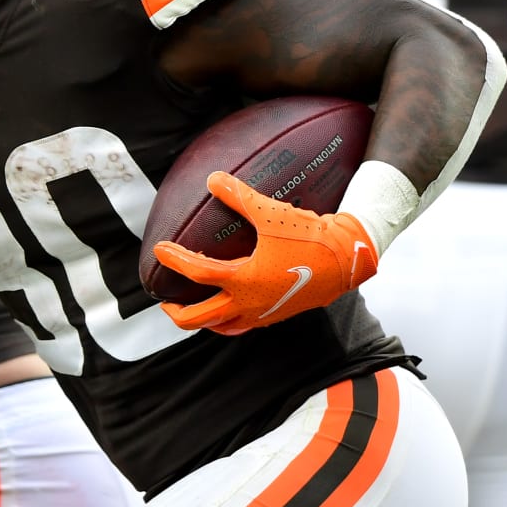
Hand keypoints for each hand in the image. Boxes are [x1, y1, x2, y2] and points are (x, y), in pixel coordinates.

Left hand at [153, 172, 378, 334]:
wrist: (347, 260)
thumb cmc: (310, 237)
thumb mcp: (272, 213)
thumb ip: (240, 196)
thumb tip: (213, 179)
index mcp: (244, 280)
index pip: (197, 273)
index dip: (174, 260)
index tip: (159, 250)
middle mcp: (249, 303)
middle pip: (199, 319)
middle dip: (176, 311)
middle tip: (164, 299)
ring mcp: (263, 314)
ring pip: (221, 327)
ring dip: (202, 320)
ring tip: (191, 308)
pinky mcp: (276, 315)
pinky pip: (242, 326)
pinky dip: (227, 321)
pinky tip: (229, 306)